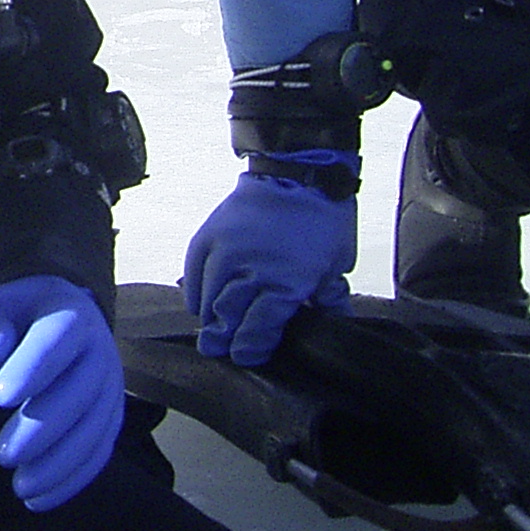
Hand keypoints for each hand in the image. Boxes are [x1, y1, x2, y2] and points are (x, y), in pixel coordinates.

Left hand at [0, 274, 124, 511]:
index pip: (55, 341)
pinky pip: (98, 452)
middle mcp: (101, 352)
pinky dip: (72, 479)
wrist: (66, 316)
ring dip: (58, 464)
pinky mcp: (111, 418)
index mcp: (71, 316)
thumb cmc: (21, 315)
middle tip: (2, 455)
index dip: (31, 368)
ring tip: (20, 487)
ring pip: (92, 431)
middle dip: (41, 430)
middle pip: (78, 395)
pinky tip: (40, 499)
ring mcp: (112, 388)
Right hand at [183, 165, 355, 365]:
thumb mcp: (335, 267)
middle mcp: (252, 271)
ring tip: (210, 329)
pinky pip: (194, 270)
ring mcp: (227, 252)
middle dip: (224, 338)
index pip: (260, 328)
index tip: (245, 357)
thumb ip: (327, 300)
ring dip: (209, 317)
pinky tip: (198, 303)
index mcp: (287, 284)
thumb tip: (332, 327)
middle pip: (229, 316)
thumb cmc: (324, 222)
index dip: (250, 348)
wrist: (300, 173)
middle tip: (219, 350)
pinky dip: (194, 289)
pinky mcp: (210, 235)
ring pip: (208, 296)